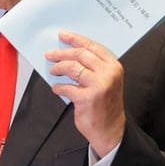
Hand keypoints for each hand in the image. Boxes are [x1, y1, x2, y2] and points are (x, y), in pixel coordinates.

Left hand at [46, 31, 124, 156]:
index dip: (75, 39)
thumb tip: (69, 53)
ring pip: (72, 68)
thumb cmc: (105, 104)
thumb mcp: (107, 81)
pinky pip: (66, 87)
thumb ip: (94, 67)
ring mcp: (98, 86)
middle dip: (62, 53)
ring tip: (53, 71)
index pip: (92, 46)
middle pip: (81, 55)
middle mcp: (108, 74)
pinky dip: (58, 87)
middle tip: (50, 54)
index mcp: (114, 66)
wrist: (110, 129)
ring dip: (58, 68)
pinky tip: (56, 88)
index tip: (63, 36)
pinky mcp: (87, 98)